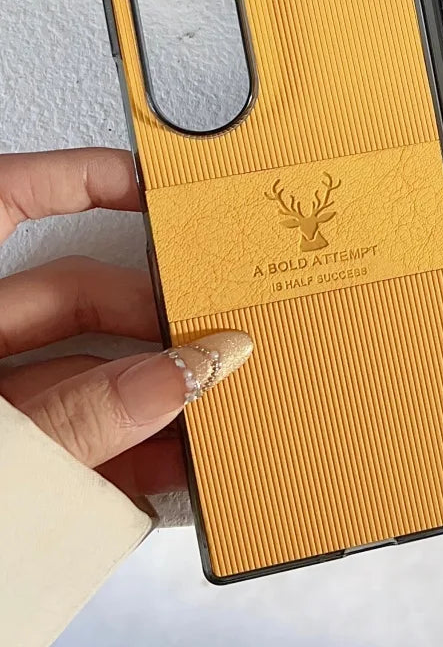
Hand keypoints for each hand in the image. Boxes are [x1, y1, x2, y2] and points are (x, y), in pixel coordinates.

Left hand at [0, 148, 251, 497]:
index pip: (11, 200)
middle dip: (157, 314)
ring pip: (89, 373)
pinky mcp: (21, 460)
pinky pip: (85, 442)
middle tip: (217, 334)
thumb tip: (181, 376)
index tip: (153, 183)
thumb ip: (81, 415)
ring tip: (215, 409)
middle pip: (77, 295)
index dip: (83, 179)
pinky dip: (134, 453)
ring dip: (159, 392)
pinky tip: (179, 467)